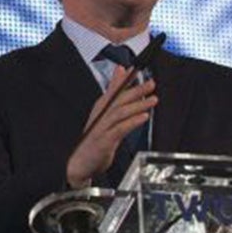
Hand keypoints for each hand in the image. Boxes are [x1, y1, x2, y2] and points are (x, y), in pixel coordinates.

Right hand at [66, 65, 156, 186]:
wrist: (79, 163)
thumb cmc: (93, 138)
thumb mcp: (105, 114)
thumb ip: (114, 92)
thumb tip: (120, 71)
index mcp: (101, 108)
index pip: (113, 90)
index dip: (123, 79)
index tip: (134, 69)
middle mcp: (100, 116)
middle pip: (118, 99)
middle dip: (135, 90)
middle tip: (150, 84)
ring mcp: (101, 128)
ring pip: (120, 113)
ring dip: (137, 105)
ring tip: (152, 100)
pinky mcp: (104, 141)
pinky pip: (119, 129)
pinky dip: (132, 122)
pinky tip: (143, 118)